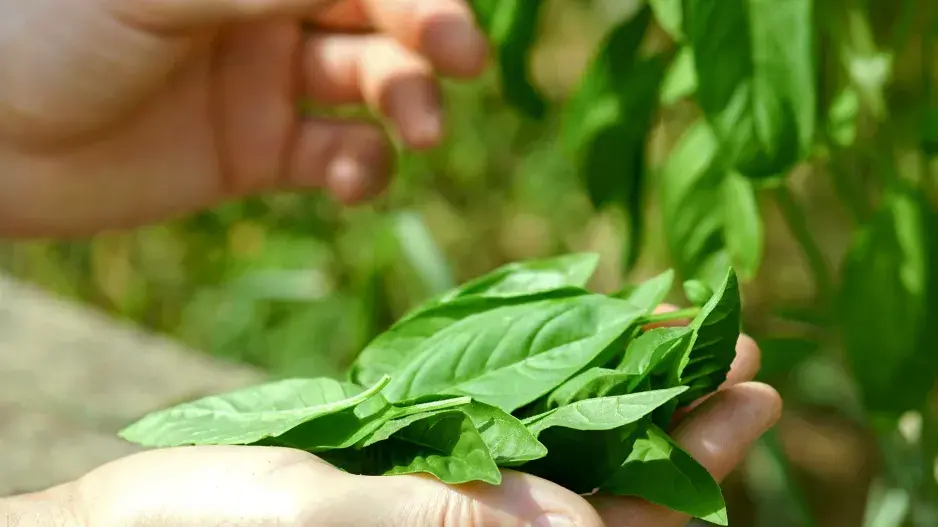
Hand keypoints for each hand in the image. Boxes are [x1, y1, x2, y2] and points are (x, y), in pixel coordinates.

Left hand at [0, 0, 487, 236]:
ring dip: (407, 105)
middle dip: (428, 35)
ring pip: (371, 84)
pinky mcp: (262, 153)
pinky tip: (352, 183)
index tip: (448, 24)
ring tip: (419, 133)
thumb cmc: (50, 34)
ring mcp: (270, 82)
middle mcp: (271, 11)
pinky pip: (338, 156)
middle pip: (381, 16)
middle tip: (462, 63)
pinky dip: (361, 169)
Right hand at [15, 325, 778, 526]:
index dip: (694, 468)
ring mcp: (438, 510)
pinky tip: (564, 341)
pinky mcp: (402, 475)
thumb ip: (440, 525)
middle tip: (737, 348)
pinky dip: (536, 385)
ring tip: (672, 327)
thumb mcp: (314, 522)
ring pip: (557, 457)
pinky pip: (490, 433)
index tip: (753, 392)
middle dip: (676, 421)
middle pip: (607, 494)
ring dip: (617, 393)